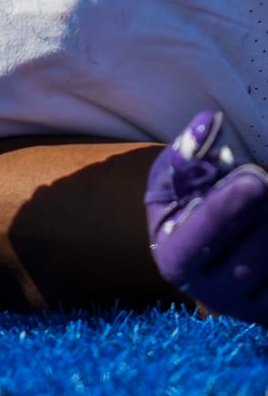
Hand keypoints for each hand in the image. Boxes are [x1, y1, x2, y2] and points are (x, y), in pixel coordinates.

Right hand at [145, 109, 267, 323]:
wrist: (210, 257)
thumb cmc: (187, 209)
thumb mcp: (174, 183)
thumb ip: (186, 154)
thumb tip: (208, 122)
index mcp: (174, 259)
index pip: (200, 239)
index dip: (226, 210)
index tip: (254, 180)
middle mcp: (211, 293)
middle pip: (250, 255)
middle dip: (264, 213)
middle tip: (263, 178)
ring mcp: (249, 309)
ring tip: (266, 198)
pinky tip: (267, 218)